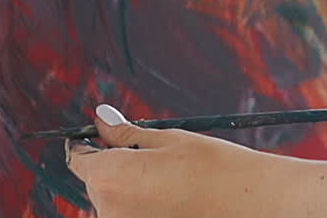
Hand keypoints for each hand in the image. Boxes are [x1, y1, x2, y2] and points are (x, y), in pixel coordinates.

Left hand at [67, 104, 289, 217]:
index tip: (101, 135)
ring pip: (113, 199)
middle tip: (153, 152)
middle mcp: (107, 208)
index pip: (78, 158)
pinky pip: (128, 213)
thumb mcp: (168, 139)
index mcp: (109, 175)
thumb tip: (101, 119)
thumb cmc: (211, 166)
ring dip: (129, 185)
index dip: (88, 143)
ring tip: (169, 176)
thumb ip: (126, 133)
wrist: (247, 202)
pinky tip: (171, 194)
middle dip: (114, 165)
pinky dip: (142, 203)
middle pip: (96, 180)